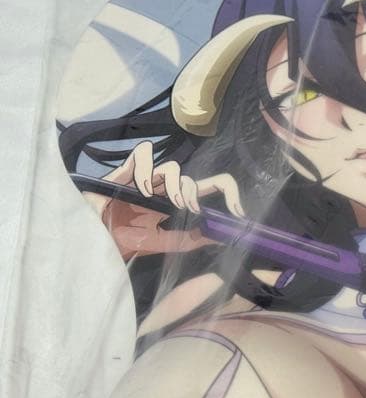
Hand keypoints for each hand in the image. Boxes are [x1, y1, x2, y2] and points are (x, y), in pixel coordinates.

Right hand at [82, 141, 244, 257]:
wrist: (96, 243)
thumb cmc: (127, 241)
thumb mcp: (167, 243)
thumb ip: (193, 238)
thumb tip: (222, 235)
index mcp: (177, 203)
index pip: (211, 187)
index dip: (229, 193)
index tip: (238, 212)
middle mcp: (164, 189)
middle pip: (191, 179)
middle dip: (192, 195)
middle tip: (186, 211)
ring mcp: (146, 180)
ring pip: (172, 167)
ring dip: (174, 185)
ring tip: (165, 203)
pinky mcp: (124, 172)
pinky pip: (143, 154)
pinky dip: (147, 170)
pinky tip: (141, 190)